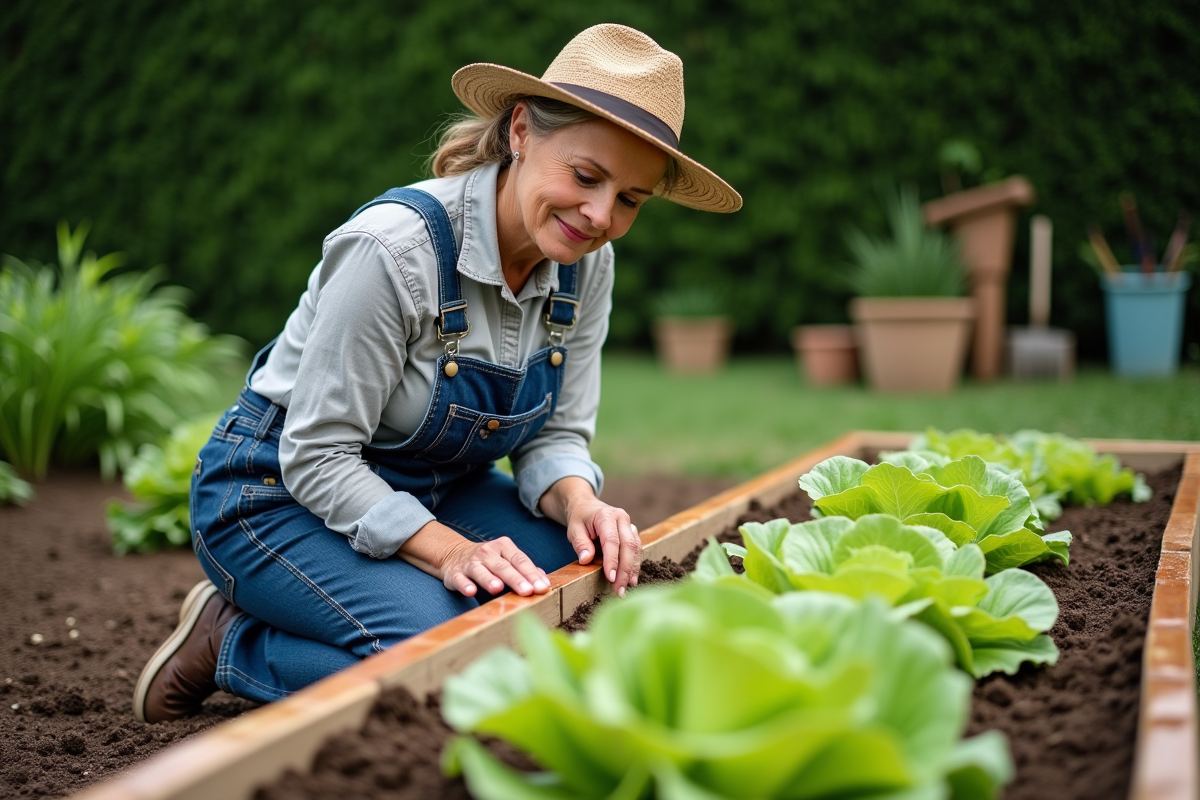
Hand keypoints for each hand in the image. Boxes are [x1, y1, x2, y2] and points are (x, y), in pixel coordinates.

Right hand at [401, 521, 549, 598]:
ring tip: (498, 588)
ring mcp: (471, 562)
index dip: (532, 574)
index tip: (543, 587)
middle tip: (528, 591)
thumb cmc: (489, 561)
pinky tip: (470, 591)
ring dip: (489, 579)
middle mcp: (488, 552)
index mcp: (504, 547)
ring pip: (481, 571)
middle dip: (516, 579)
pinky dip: (465, 584)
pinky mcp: (455, 573)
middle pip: (504, 566)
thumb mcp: (507, 559)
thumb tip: (544, 580)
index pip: (521, 560)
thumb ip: (525, 569)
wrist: (455, 555)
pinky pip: (460, 579)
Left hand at [541, 477, 640, 596]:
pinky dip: (634, 565)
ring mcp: (629, 525)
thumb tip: (586, 560)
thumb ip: (580, 544)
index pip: (612, 541)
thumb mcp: (574, 530)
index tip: (610, 579)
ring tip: (626, 588)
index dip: (612, 561)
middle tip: (620, 590)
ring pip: (636, 549)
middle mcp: (622, 518)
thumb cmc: (580, 519)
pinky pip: (637, 550)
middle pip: (628, 546)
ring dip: (632, 570)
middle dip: (625, 570)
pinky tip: (631, 579)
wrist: (586, 505)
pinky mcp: (632, 533)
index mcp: (606, 516)